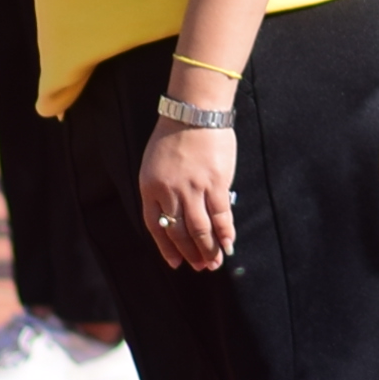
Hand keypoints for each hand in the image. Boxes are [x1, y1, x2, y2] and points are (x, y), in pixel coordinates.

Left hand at [140, 120, 236, 270]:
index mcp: (150, 188)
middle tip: (201, 267)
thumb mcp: (155, 164)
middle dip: (191, 253)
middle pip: (180, 232)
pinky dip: (225, 232)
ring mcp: (192, 189)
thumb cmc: (173, 135)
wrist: (193, 112)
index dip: (166, 248)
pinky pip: (220, 214)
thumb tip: (179, 215)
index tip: (177, 263)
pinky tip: (228, 243)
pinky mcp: (215, 182)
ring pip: (200, 229)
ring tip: (215, 262)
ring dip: (208, 249)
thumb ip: (163, 190)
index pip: (156, 227)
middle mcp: (169, 193)